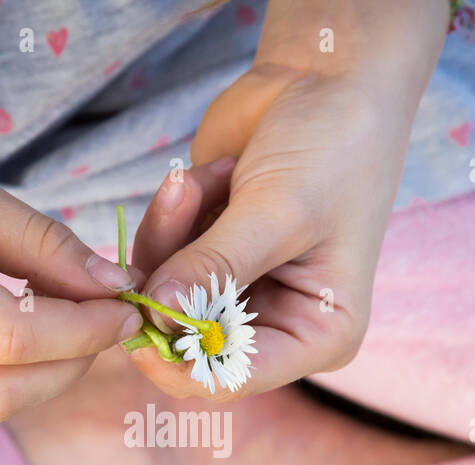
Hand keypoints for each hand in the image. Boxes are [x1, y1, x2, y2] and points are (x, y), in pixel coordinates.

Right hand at [0, 0, 141, 423]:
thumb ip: (38, 241)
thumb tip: (114, 287)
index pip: (7, 338)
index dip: (83, 331)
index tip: (128, 306)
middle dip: (69, 367)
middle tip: (109, 320)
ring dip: (41, 376)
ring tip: (75, 319)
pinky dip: (4, 370)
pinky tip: (29, 326)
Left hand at [128, 0, 446, 399]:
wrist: (328, 77)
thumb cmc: (333, 146)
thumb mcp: (278, 210)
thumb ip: (215, 266)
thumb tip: (155, 312)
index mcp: (318, 334)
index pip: (233, 376)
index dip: (178, 357)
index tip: (141, 312)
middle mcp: (278, 323)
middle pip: (188, 341)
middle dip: (170, 282)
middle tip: (177, 214)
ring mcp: (240, 289)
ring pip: (165, 297)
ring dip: (169, 235)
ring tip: (197, 182)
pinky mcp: (209, 255)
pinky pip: (160, 258)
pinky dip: (171, 217)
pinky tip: (201, 176)